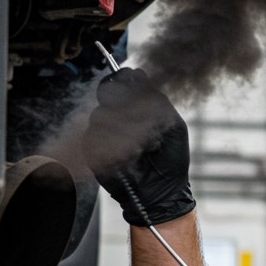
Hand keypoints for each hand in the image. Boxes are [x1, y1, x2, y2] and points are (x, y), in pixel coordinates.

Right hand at [84, 67, 194, 225]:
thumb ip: (157, 99)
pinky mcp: (92, 149)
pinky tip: (131, 156)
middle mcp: (116, 114)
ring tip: (144, 147)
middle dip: (125, 104)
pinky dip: (117, 145)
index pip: (122, 78)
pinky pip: (95, 136)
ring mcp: (102, 131)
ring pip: (101, 114)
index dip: (126, 79)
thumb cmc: (170, 159)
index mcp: (136, 105)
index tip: (137, 87)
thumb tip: (137, 74)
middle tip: (143, 121)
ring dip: (127, 130)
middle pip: (107, 91)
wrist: (161, 191)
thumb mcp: (172, 124)